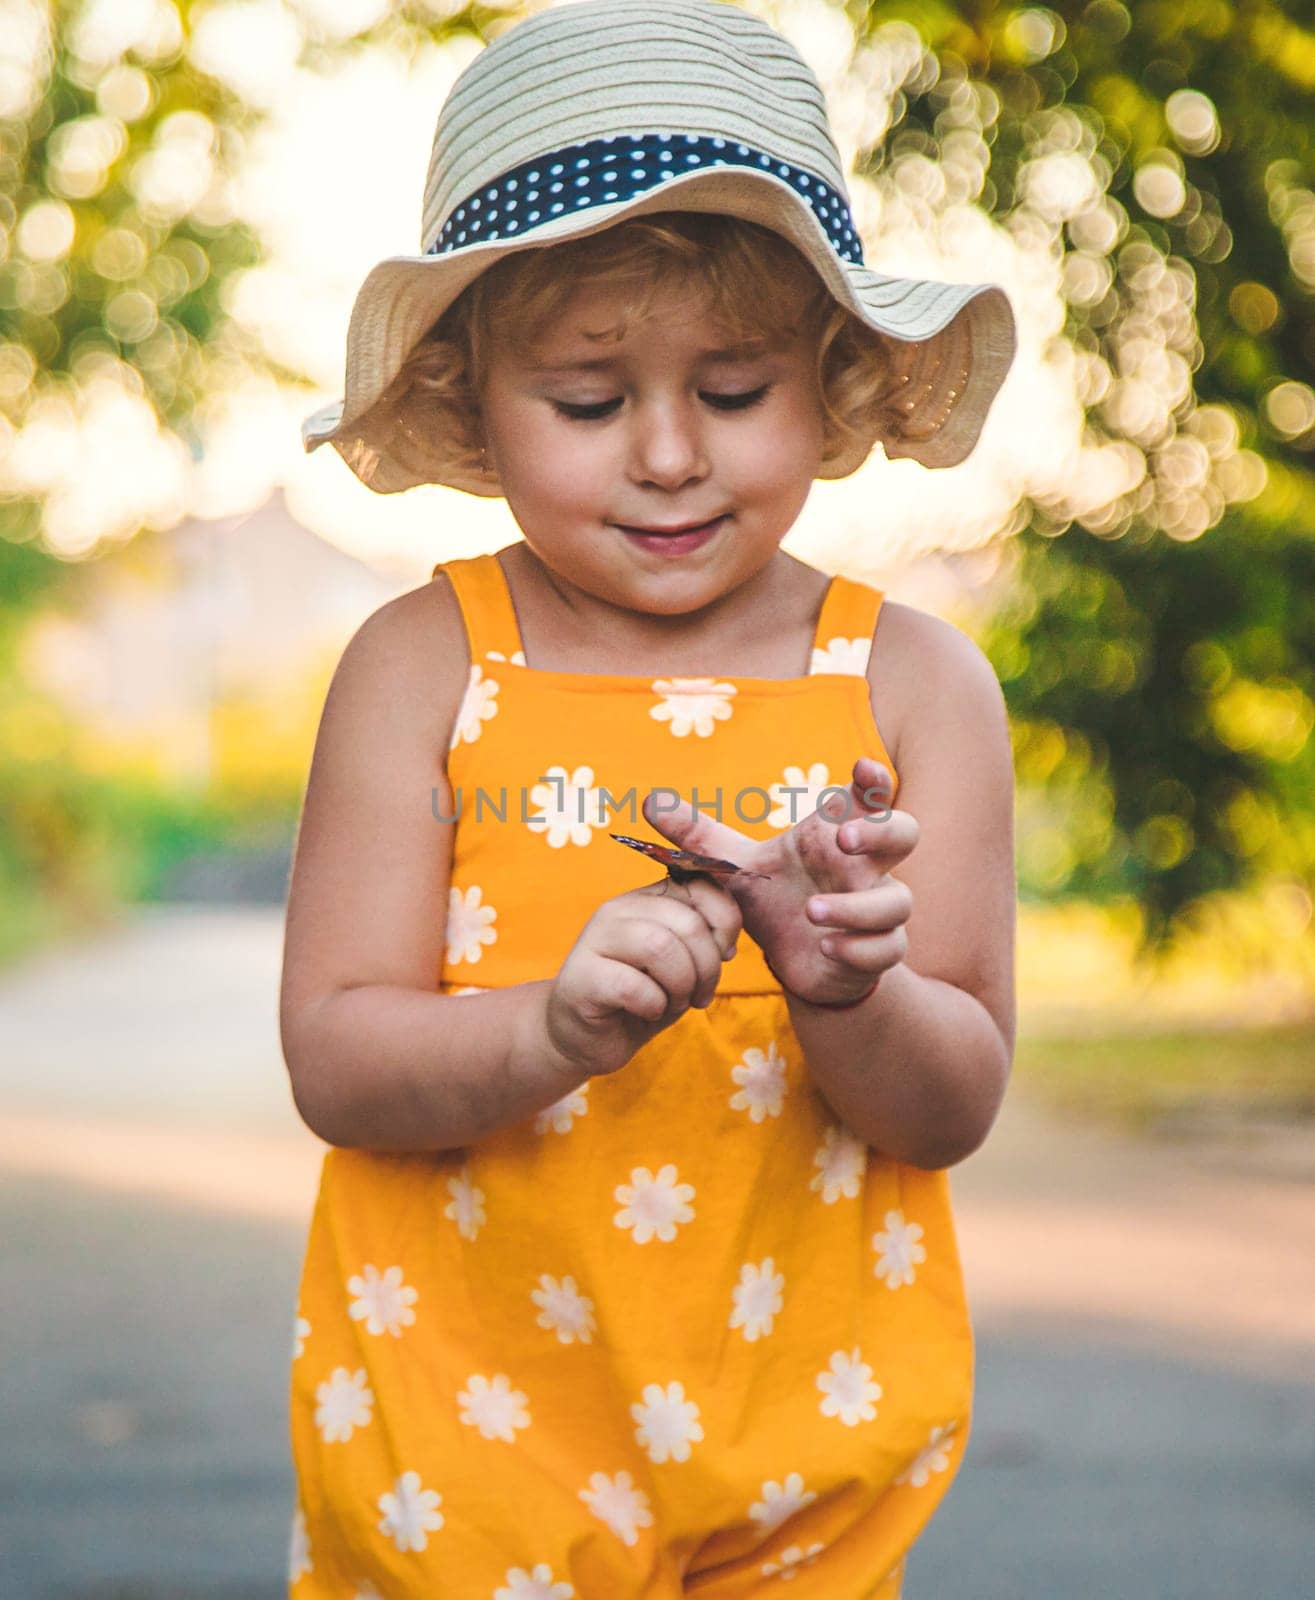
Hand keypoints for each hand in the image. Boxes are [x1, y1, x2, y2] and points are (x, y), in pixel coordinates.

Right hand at [541, 875, 741, 1079]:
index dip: (726, 922)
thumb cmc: (640, 998)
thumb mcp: (682, 964)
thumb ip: (703, 941)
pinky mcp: (582, 976)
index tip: (724, 955)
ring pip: (661, 947)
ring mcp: (595, 938)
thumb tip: (725, 945)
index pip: (702, 886)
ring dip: (680, 985)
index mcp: (648, 898)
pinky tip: (647, 1012)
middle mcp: (619, 909)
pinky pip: (634, 986)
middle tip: (698, 994)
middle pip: (688, 923)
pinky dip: (653, 1005)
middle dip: (707, 967)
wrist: (586, 1036)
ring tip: (672, 1002)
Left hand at [641, 757, 916, 1006]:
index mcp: (833, 835)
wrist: (793, 959)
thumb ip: (696, 836)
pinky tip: (826, 947)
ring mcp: (876, 908)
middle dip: (883, 831)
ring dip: (858, 905)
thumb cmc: (774, 898)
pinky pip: (887, 948)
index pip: (867, 797)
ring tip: (813, 910)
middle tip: (845, 840)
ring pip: (896, 899)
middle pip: (904, 833)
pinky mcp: (877, 951)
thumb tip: (649, 801)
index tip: (862, 769)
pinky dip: (859, 947)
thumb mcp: (734, 867)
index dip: (873, 781)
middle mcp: (864, 867)